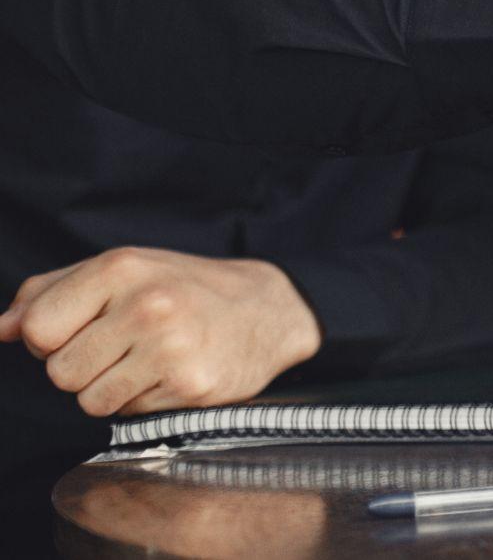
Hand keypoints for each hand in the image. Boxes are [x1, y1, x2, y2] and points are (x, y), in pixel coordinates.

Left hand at [0, 248, 320, 416]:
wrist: (266, 309)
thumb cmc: (182, 288)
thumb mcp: (120, 271)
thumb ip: (50, 293)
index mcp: (121, 267)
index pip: (38, 329)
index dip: (51, 340)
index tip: (83, 329)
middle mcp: (147, 303)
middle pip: (59, 372)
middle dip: (83, 368)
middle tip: (122, 347)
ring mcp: (172, 345)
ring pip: (89, 401)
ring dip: (111, 389)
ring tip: (147, 361)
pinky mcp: (191, 384)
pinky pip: (129, 414)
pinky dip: (143, 401)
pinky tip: (172, 373)